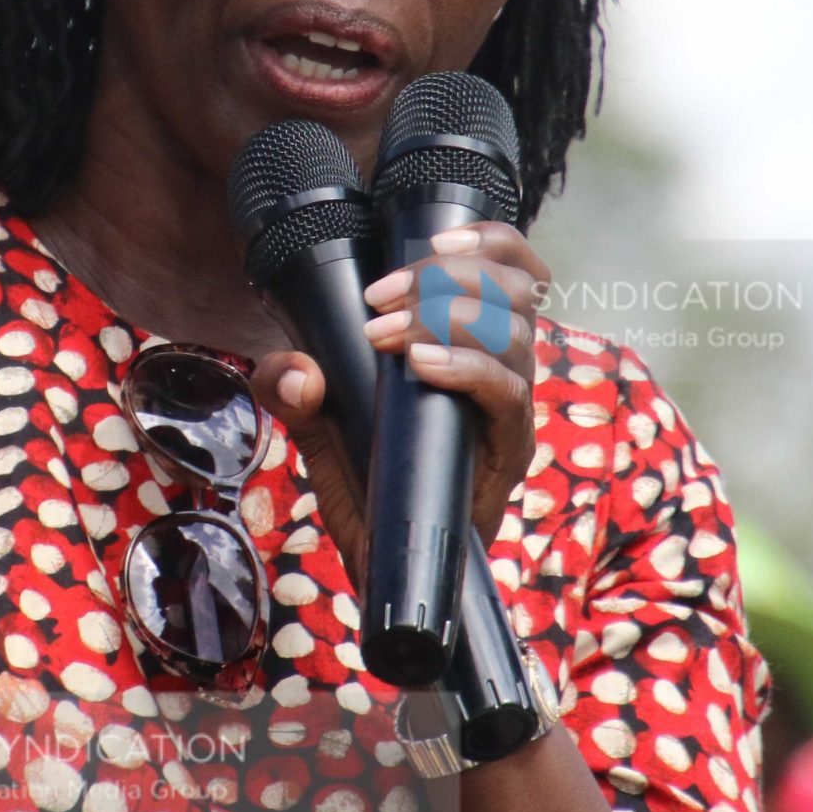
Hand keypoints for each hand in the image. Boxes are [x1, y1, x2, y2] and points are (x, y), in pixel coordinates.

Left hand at [250, 221, 552, 571]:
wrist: (389, 573)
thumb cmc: (372, 490)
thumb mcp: (318, 431)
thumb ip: (294, 392)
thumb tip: (293, 368)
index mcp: (475, 344)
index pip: (514, 270)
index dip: (488, 240)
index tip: (430, 238)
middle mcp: (504, 370)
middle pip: (519, 288)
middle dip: (447, 274)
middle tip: (378, 300)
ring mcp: (510, 412)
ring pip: (519, 333)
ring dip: (448, 316)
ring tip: (389, 337)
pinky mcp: (509, 454)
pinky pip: (509, 396)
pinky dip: (467, 368)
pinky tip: (423, 366)